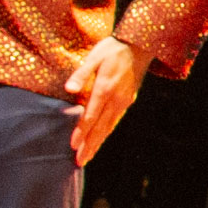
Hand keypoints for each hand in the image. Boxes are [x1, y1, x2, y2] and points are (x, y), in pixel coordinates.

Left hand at [63, 36, 147, 163]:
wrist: (139, 46)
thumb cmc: (112, 49)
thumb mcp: (93, 57)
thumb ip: (80, 74)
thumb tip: (68, 89)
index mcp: (105, 89)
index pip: (91, 116)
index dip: (81, 132)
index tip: (72, 146)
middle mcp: (116, 99)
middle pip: (100, 127)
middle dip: (89, 145)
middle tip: (80, 161)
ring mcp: (123, 102)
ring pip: (109, 127)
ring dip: (98, 143)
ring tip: (88, 156)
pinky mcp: (127, 101)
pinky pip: (115, 121)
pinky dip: (106, 133)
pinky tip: (101, 139)